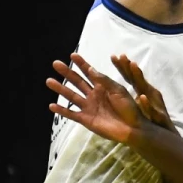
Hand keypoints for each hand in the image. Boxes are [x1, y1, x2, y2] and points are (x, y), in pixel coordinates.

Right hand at [46, 52, 176, 145]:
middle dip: (67, 72)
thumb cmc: (129, 108)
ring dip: (60, 88)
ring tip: (49, 81)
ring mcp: (89, 107)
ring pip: (71, 96)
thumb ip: (104, 81)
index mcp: (103, 86)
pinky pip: (72, 114)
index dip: (81, 64)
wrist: (132, 128)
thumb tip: (90, 69)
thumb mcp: (118, 91)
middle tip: (55, 63)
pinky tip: (51, 105)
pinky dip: (62, 110)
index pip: (90, 72)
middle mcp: (93, 95)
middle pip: (77, 82)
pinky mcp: (86, 119)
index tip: (73, 55)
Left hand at [111, 54, 176, 132]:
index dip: (122, 67)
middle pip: (138, 79)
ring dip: (140, 78)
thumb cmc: (151, 117)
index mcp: (142, 91)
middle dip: (130, 67)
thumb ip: (130, 94)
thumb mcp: (139, 103)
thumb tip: (115, 86)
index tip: (114, 56)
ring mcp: (154, 103)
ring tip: (134, 66)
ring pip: (146, 89)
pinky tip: (141, 98)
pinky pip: (152, 108)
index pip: (130, 77)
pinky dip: (147, 103)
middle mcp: (149, 94)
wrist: (166, 134)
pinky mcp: (158, 115)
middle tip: (123, 56)